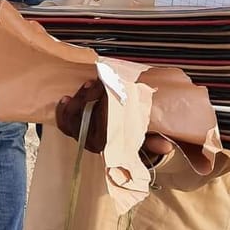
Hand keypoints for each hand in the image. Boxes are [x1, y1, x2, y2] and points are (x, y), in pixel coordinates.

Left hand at [56, 80, 174, 160]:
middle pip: (82, 121)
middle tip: (97, 83)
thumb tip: (167, 146)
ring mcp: (79, 134)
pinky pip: (62, 122)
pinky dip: (62, 110)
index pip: (100, 128)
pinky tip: (66, 97)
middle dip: (88, 99)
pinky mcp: (72, 127)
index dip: (101, 108)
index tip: (106, 89)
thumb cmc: (131, 137)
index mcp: (108, 145)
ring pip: (71, 119)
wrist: (117, 144)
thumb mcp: (144, 139)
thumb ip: (154, 143)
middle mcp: (91, 142)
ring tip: (89, 84)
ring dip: (78, 99)